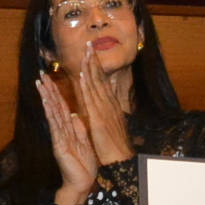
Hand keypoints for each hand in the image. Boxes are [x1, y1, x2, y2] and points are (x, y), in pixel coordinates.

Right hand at [39, 73, 99, 204]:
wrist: (81, 183)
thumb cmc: (83, 165)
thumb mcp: (84, 142)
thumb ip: (79, 128)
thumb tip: (75, 114)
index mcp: (69, 130)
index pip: (62, 107)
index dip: (57, 93)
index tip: (51, 79)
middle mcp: (61, 131)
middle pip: (55, 107)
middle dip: (48, 91)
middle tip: (41, 75)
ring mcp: (59, 137)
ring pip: (53, 114)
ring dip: (47, 98)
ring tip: (40, 84)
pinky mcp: (59, 144)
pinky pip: (55, 126)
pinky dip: (51, 114)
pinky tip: (47, 103)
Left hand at [73, 53, 133, 168]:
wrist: (121, 160)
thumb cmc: (117, 147)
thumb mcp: (112, 127)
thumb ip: (107, 115)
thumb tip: (103, 108)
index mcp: (112, 107)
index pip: (103, 83)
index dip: (98, 68)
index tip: (93, 55)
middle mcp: (110, 105)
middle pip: (101, 79)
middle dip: (95, 61)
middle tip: (90, 45)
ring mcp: (105, 110)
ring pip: (96, 85)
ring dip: (91, 68)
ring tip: (86, 53)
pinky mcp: (99, 118)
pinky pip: (92, 99)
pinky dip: (87, 86)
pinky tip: (83, 75)